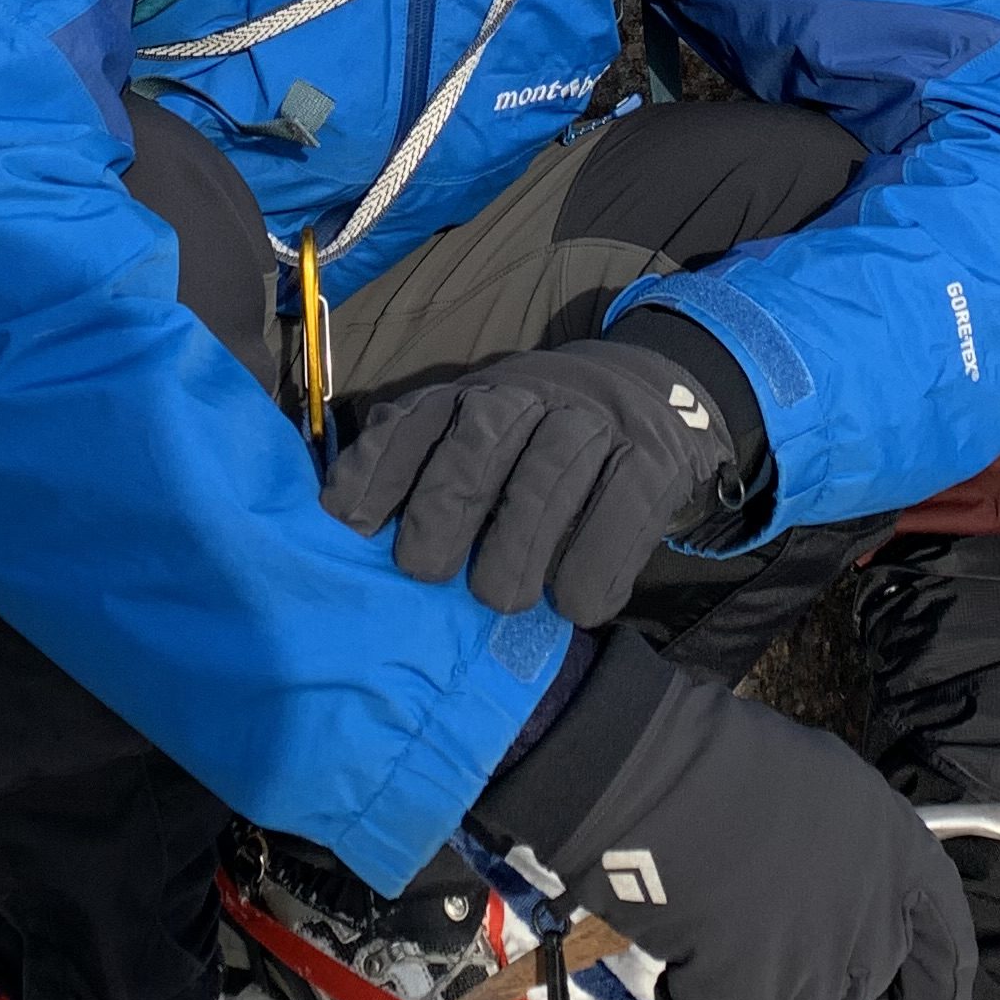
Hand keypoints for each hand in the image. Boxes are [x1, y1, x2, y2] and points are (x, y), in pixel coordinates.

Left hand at [326, 339, 741, 623]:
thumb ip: (419, 465)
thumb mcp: (473, 433)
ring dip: (515, 546)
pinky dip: (592, 565)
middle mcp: (526, 397)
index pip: (416, 420)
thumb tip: (348, 530)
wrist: (652, 395)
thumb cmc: (535, 441)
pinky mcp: (651, 459)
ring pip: (545, 478)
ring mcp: (592, 423)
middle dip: (442, 509)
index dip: (379, 470)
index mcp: (471, 394)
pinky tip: (571, 604)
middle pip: (477, 443)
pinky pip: (620, 510)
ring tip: (498, 599)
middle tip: (423, 571)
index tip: (351, 525)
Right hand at [477, 632, 974, 999]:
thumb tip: (827, 891)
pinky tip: (675, 964)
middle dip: (815, 965)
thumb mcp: (828, 789)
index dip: (939, 999)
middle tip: (758, 919)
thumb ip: (850, 851)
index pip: (947, 945)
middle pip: (857, 980)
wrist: (667, 786)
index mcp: (902, 860)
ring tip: (709, 924)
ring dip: (754, 986)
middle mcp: (874, 927)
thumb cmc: (738, 762)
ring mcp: (817, 976)